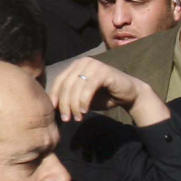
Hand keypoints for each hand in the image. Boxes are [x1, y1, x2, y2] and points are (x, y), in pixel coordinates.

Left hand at [48, 57, 169, 124]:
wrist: (128, 94)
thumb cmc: (103, 96)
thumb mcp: (82, 98)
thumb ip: (69, 98)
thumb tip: (51, 107)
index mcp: (75, 66)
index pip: (59, 81)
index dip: (55, 96)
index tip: (54, 112)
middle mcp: (83, 62)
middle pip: (66, 84)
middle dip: (64, 104)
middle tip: (66, 119)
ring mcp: (93, 64)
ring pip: (76, 87)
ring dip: (75, 105)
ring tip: (77, 118)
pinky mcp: (103, 71)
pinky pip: (88, 87)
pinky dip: (84, 101)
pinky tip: (85, 112)